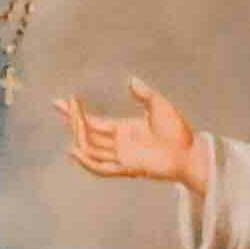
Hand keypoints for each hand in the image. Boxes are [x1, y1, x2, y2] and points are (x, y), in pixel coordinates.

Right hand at [57, 77, 207, 199]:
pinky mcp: (127, 168)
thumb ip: (144, 94)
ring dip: (78, 135)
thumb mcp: (159, 105)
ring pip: (91, 148)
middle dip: (72, 119)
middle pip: (88, 133)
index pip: (93, 122)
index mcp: (124, 129)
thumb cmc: (178, 131)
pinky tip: (75, 150)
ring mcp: (121, 156)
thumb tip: (130, 80)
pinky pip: (102, 168)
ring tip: (68, 118)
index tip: (60, 102)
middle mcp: (119, 143)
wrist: (190, 152)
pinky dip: (87, 162)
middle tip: (60, 104)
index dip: (76, 113)